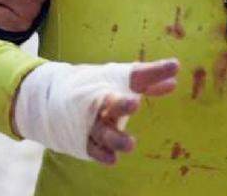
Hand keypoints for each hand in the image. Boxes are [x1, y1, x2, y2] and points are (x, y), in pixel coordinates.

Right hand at [12, 58, 177, 162]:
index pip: (135, 76)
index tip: (173, 67)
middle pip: (111, 103)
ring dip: (116, 137)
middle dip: (122, 103)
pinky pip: (92, 148)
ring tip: (131, 144)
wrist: (52, 98)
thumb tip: (175, 78)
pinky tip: (113, 160)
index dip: (154, 73)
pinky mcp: (83, 140)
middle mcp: (99, 102)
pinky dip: (102, 154)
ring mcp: (90, 122)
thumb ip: (148, 81)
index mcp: (111, 83)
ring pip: (103, 131)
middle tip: (135, 103)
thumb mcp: (119, 79)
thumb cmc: (95, 87)